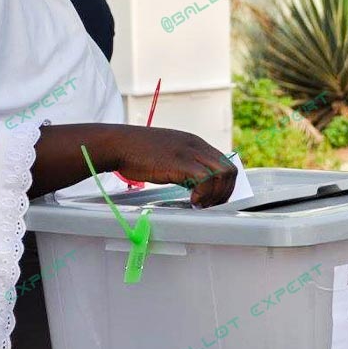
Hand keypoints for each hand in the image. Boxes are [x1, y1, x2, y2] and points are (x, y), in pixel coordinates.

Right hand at [114, 127, 237, 207]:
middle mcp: (197, 145)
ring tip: (201, 204)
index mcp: (195, 143)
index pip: (225, 163)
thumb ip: (184, 164)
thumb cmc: (137, 152)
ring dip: (216, 194)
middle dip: (224, 192)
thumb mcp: (169, 154)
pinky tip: (192, 201)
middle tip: (209, 205)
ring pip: (222, 174)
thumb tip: (194, 184)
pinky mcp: (180, 162)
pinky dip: (204, 193)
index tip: (213, 198)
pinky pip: (205, 178)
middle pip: (229, 170)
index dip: (224, 184)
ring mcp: (189, 152)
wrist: (118, 144)